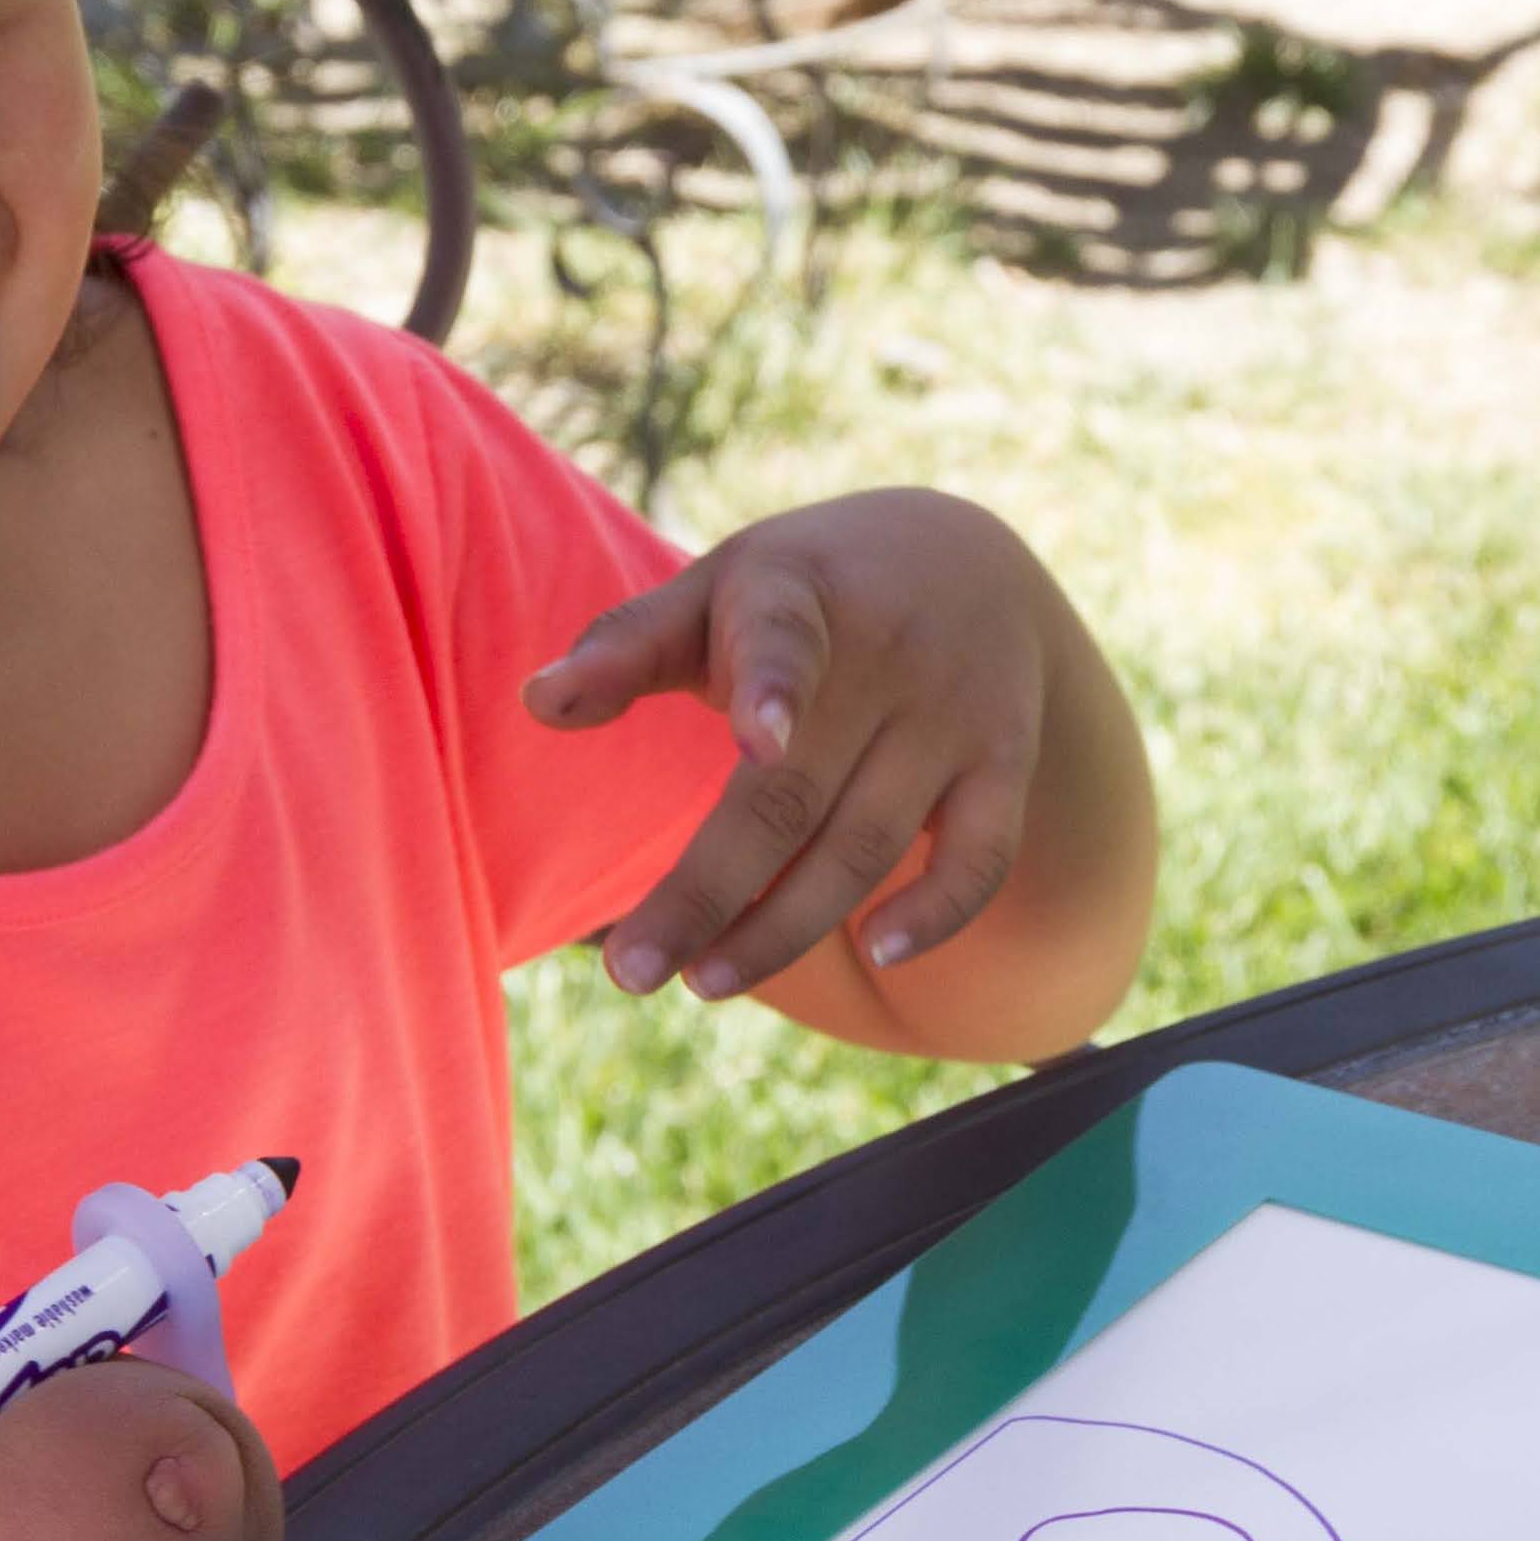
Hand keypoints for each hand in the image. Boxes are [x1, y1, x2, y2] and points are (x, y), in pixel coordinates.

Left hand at [524, 488, 1142, 1045]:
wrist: (972, 560)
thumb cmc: (807, 590)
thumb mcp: (724, 585)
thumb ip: (631, 643)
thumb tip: (535, 705)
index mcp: (800, 592)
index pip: (785, 639)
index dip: (774, 688)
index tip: (759, 742)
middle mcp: (888, 653)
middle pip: (791, 795)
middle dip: (709, 890)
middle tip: (631, 972)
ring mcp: (954, 714)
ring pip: (865, 845)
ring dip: (784, 926)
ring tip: (704, 980)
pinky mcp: (1004, 764)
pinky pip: (981, 856)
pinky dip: (936, 912)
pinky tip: (875, 953)